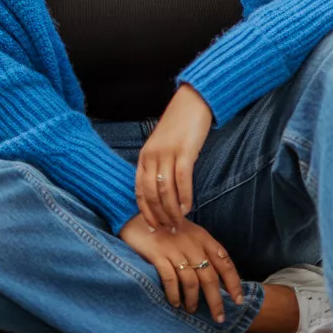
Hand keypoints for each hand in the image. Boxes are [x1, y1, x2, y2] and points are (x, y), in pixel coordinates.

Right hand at [119, 213, 242, 322]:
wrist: (137, 217)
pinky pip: (171, 280)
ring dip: (193, 300)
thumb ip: (204, 250)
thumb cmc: (166, 228)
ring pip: (191, 282)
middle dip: (216, 300)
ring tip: (192, 310)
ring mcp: (175, 250)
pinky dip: (175, 295)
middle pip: (210, 277)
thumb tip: (218, 277)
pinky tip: (176, 303)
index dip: (233, 283)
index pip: (225, 262)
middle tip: (219, 318)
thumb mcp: (190, 234)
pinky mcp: (158, 255)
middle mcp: (192, 244)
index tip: (238, 300)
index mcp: (204, 238)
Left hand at [136, 84, 212, 229]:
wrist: (193, 102)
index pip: (139, 190)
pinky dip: (184, 197)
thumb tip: (163, 190)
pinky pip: (182, 180)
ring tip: (179, 223)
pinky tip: (188, 208)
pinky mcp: (184, 151)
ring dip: (172, 211)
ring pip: (166, 191)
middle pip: (151, 194)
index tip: (152, 226)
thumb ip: (159, 165)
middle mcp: (152, 156)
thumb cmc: (180, 126)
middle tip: (169, 230)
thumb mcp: (162, 146)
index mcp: (144, 156)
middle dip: (159, 215)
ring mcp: (167, 153)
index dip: (145, 211)